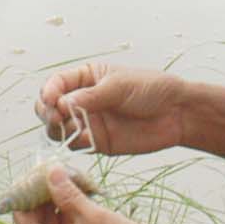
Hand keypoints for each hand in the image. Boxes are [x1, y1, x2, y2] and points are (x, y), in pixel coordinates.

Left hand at [12, 167, 201, 223]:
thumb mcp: (95, 217)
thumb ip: (67, 195)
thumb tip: (50, 172)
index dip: (24, 202)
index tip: (27, 179)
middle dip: (42, 204)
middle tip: (47, 177)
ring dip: (58, 211)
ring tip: (65, 184)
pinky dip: (71, 223)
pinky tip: (79, 201)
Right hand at [35, 63, 191, 156]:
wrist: (176, 114)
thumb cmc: (151, 89)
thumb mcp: (119, 85)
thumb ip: (90, 96)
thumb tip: (62, 104)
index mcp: (86, 78)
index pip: (56, 84)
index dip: (48, 92)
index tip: (51, 100)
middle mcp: (82, 100)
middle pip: (49, 108)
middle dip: (47, 112)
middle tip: (57, 117)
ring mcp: (88, 122)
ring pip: (58, 128)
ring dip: (57, 129)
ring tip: (70, 127)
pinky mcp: (97, 142)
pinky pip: (75, 145)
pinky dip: (73, 143)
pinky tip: (84, 139)